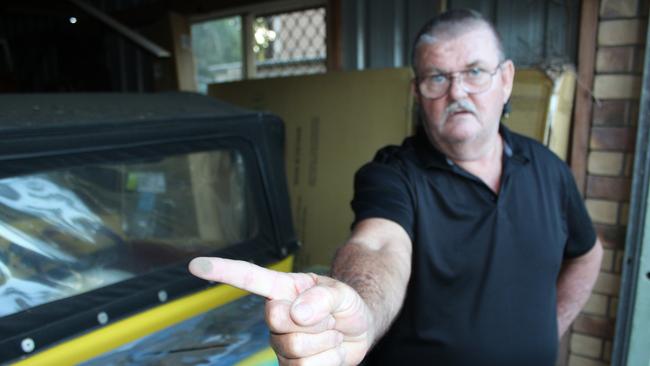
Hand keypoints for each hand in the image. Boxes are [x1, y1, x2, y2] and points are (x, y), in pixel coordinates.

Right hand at [188, 257, 373, 365]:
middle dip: (314, 320)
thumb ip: (324, 297)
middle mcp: (275, 316)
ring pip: (296, 348)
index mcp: (283, 290)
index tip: (196, 266)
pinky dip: (329, 360)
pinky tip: (328, 350)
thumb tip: (297, 312)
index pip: (250, 279)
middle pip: (279, 321)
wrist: (358, 331)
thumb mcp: (343, 293)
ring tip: (330, 332)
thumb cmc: (345, 305)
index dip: (223, 272)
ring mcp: (280, 343)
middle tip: (329, 317)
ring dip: (325, 341)